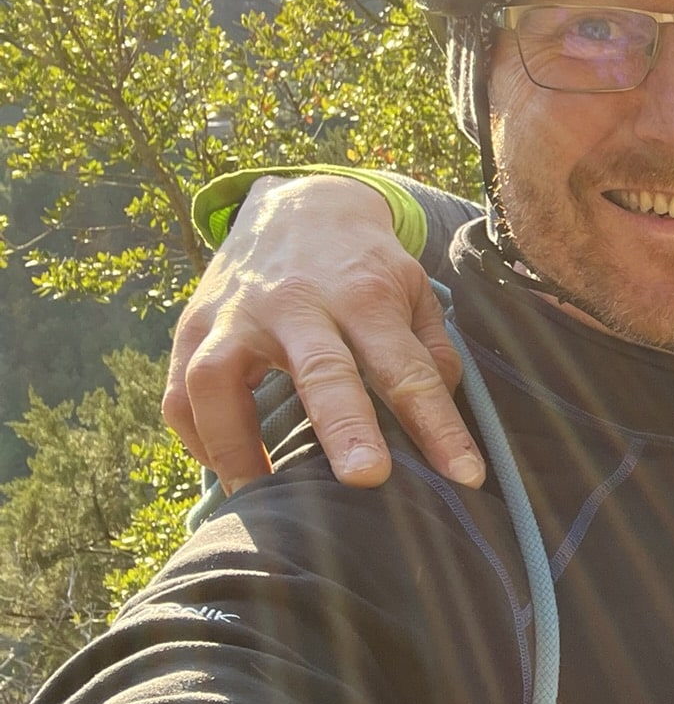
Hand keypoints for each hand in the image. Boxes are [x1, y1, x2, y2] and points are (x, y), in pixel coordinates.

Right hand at [163, 176, 482, 491]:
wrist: (299, 205)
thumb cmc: (364, 265)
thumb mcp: (413, 290)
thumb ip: (432, 351)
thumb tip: (440, 416)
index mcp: (364, 295)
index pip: (408, 368)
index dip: (438, 425)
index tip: (466, 477)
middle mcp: (297, 303)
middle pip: (320, 368)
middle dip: (344, 425)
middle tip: (367, 479)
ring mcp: (235, 313)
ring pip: (218, 381)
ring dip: (236, 446)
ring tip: (262, 499)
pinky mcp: (192, 325)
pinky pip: (178, 393)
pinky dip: (197, 438)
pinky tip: (225, 466)